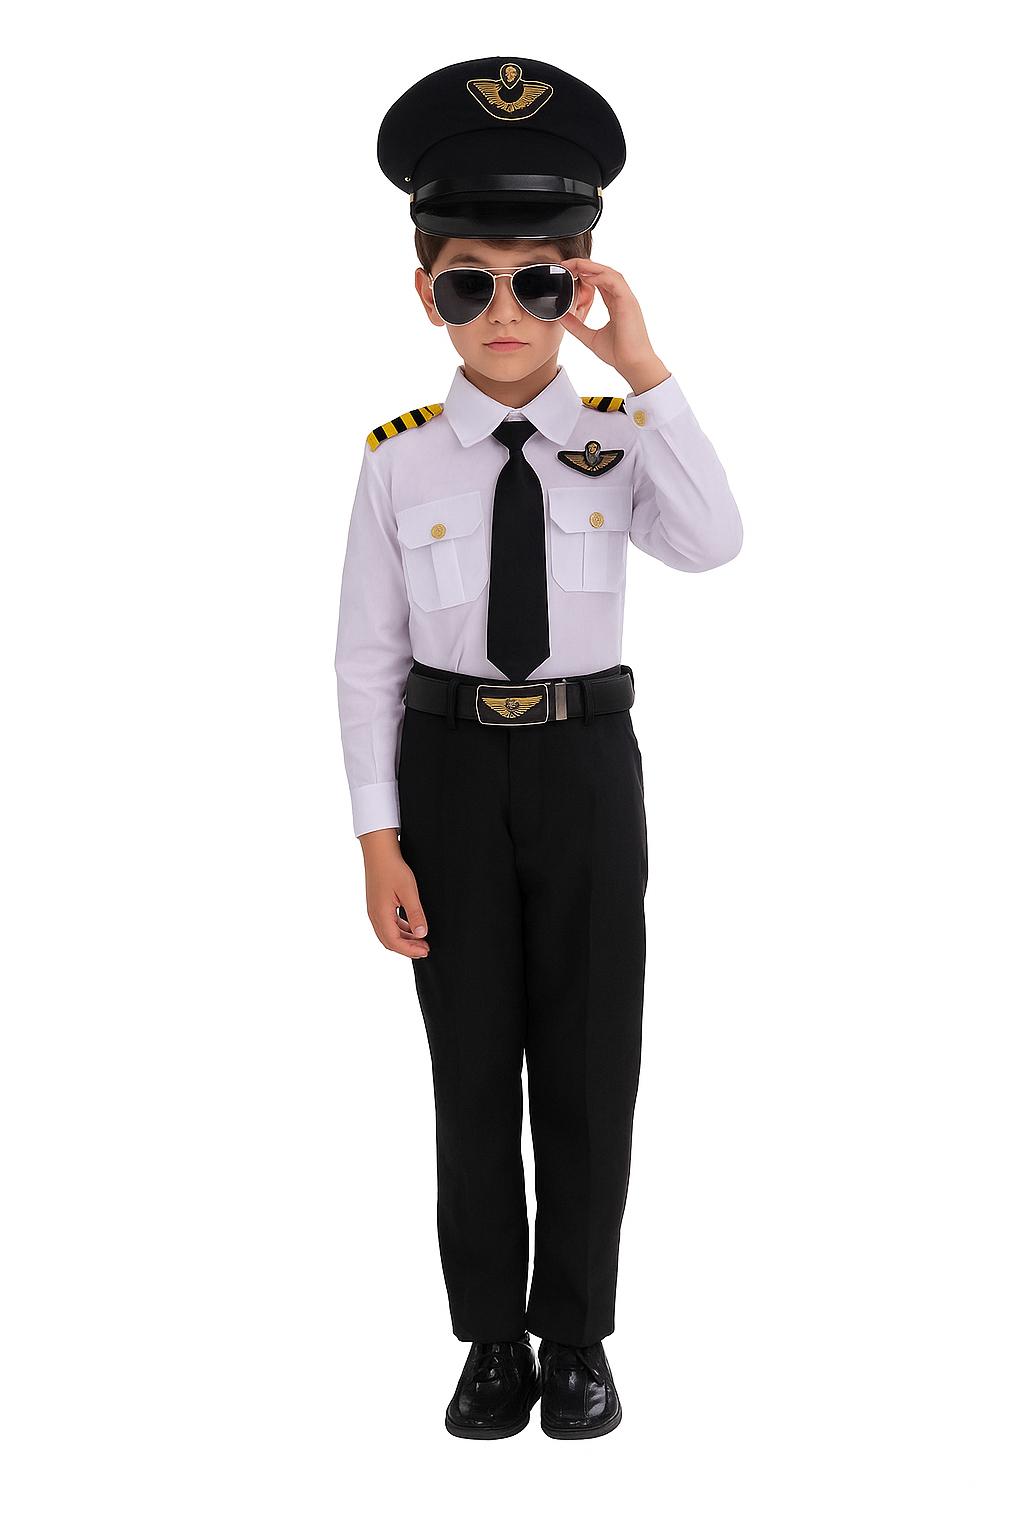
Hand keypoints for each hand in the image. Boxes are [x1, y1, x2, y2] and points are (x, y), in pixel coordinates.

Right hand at [359, 829, 429, 958]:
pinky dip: (400, 930)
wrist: (379, 851)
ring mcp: (374, 910)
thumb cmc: (393, 868)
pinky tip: (411, 928)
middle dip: (407, 948)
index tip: (426, 951)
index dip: (410, 950)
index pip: (394, 942)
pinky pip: (387, 924)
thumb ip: (415, 914)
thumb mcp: (408, 891)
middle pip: (389, 941)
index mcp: (380, 914)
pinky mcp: (377, 905)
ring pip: (388, 934)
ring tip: (421, 941)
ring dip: (404, 940)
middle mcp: (374, 915)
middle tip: (425, 950)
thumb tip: (421, 934)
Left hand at [558, 258, 670, 395]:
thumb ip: (577, 326)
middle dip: (585, 265)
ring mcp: (626, 299)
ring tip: (574, 265)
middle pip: (603, 272)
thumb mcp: (590, 337)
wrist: (632, 365)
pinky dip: (600, 276)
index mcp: (615, 304)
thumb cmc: (618, 354)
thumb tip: (562, 317)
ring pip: (609, 273)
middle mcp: (622, 298)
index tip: (567, 272)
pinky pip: (614, 282)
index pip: (599, 281)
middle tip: (566, 264)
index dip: (584, 273)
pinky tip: (586, 276)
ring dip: (591, 267)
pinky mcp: (628, 302)